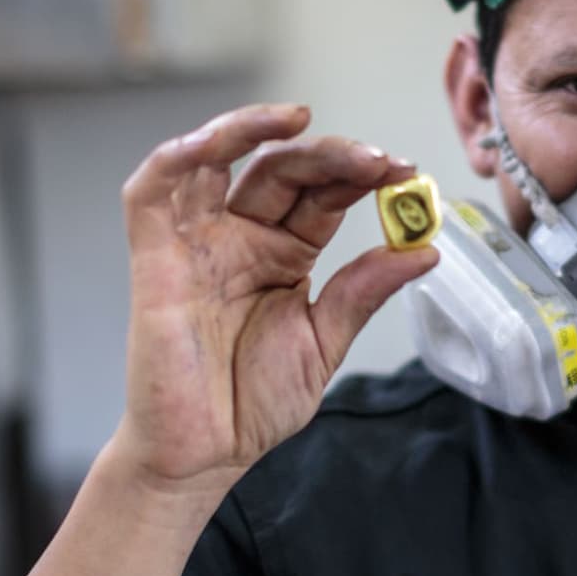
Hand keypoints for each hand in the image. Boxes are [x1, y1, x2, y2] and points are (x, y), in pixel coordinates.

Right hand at [112, 103, 436, 493]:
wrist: (205, 455)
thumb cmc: (253, 404)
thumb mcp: (325, 342)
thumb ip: (364, 292)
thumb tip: (424, 250)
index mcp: (284, 255)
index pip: (323, 196)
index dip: (360, 176)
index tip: (404, 172)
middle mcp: (240, 239)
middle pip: (281, 170)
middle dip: (329, 156)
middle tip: (376, 161)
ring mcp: (196, 244)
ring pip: (214, 160)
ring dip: (253, 130)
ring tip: (300, 121)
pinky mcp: (154, 259)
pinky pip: (152, 193)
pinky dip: (178, 156)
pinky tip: (216, 141)